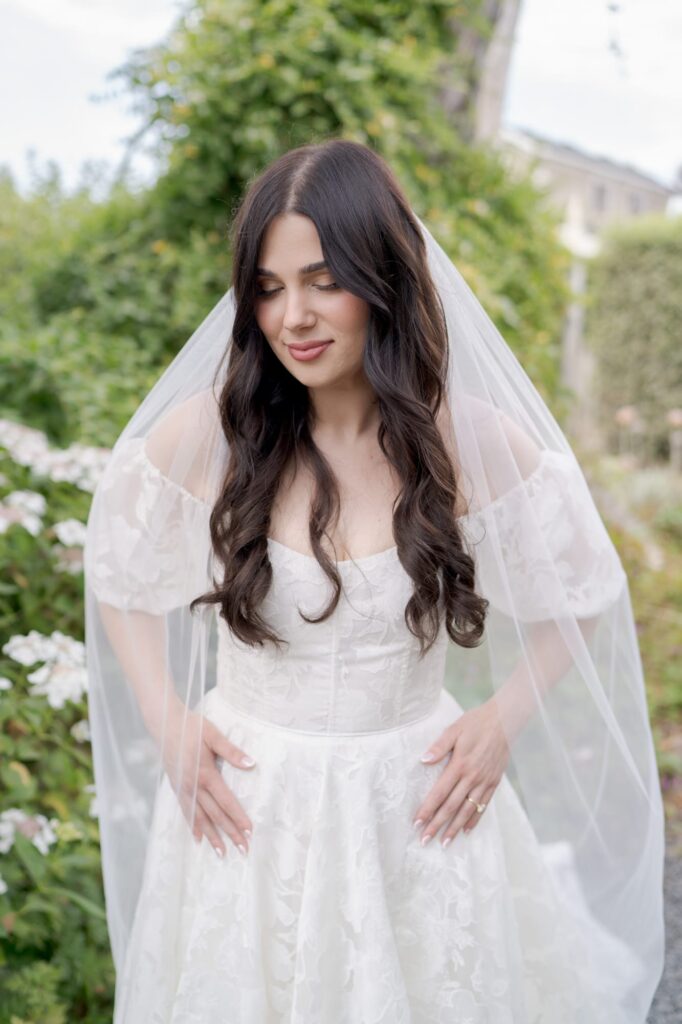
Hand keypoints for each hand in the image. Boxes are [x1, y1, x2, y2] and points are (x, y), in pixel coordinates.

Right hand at [158, 701, 255, 857]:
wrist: (165, 723)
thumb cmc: (192, 726)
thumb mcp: (214, 735)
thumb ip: (232, 751)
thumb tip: (251, 763)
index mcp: (206, 773)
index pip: (226, 801)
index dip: (238, 817)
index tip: (250, 831)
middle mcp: (194, 786)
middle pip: (215, 814)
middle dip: (230, 833)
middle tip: (244, 850)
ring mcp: (183, 788)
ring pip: (200, 818)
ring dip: (213, 836)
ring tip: (223, 853)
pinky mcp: (176, 787)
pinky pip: (186, 811)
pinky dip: (194, 826)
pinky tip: (199, 838)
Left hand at [413, 699, 510, 847]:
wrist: (505, 721)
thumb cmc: (476, 723)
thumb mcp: (454, 729)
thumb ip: (439, 746)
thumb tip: (423, 760)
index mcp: (459, 765)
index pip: (439, 793)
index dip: (427, 809)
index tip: (417, 823)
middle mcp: (472, 777)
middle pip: (451, 806)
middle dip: (437, 825)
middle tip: (424, 840)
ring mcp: (484, 782)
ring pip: (467, 810)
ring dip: (454, 828)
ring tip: (444, 843)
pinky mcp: (494, 782)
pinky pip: (483, 805)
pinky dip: (474, 820)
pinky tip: (465, 830)